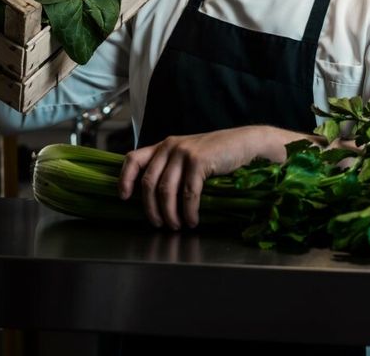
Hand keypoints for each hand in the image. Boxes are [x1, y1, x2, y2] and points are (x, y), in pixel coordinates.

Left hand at [119, 125, 296, 230]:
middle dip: (151, 209)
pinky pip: (188, 193)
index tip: (124, 198)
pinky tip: (193, 220)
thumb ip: (172, 167)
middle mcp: (170, 146)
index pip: (133, 159)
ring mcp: (184, 152)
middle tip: (159, 224)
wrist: (245, 143)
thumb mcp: (189, 155)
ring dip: (170, 214)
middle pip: (148, 183)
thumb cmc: (218, 153)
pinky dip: (189, 211)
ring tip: (177, 226)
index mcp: (164, 145)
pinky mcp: (199, 161)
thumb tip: (156, 197)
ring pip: (166, 191)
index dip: (125, 179)